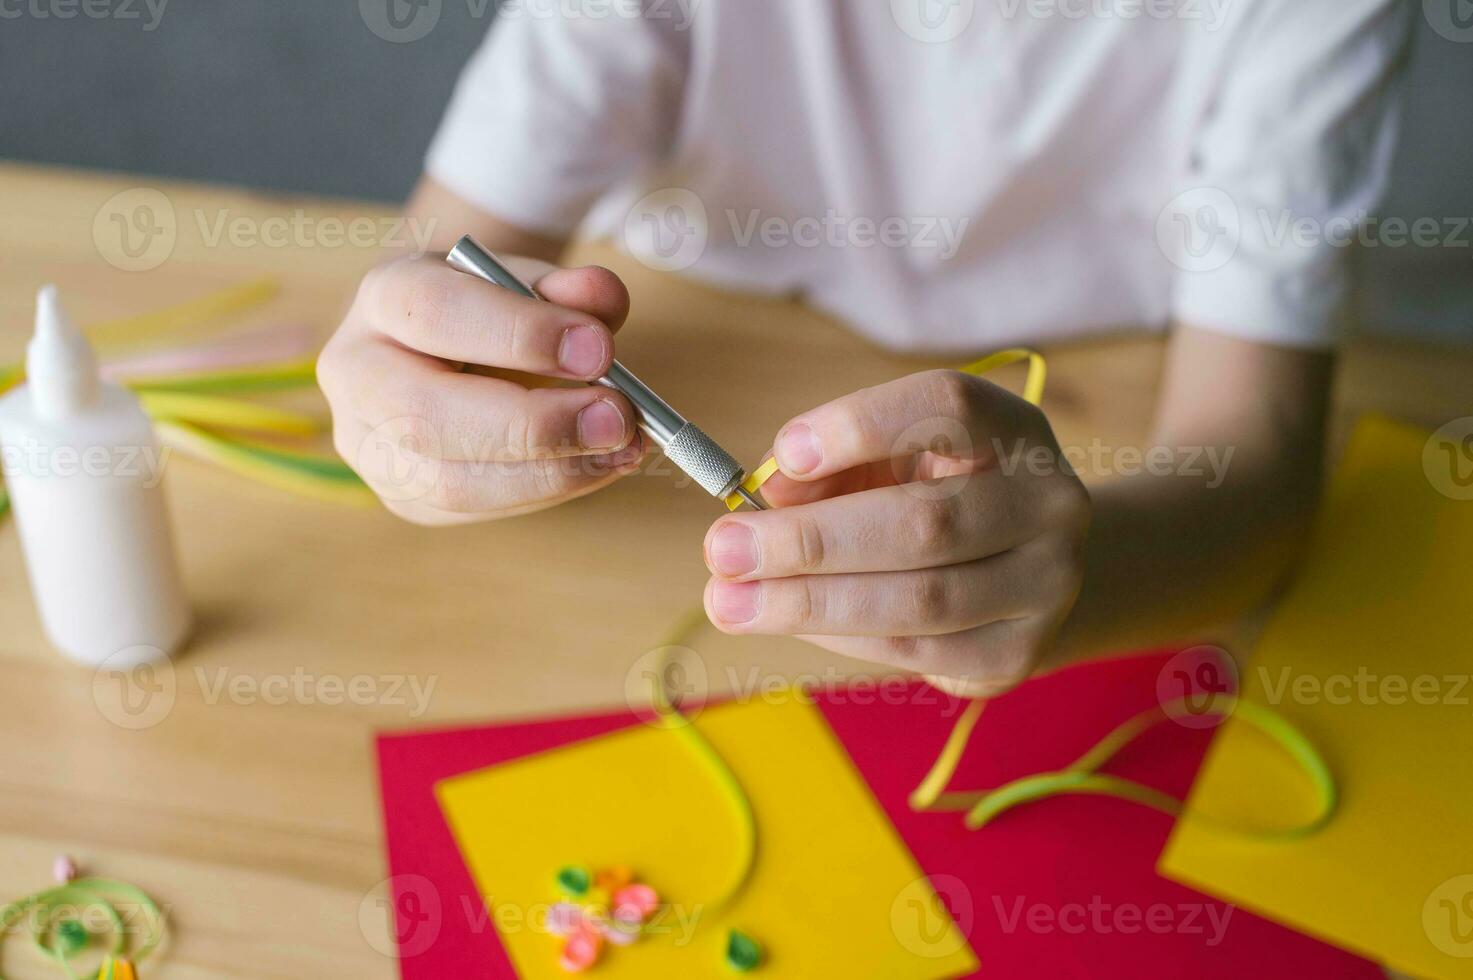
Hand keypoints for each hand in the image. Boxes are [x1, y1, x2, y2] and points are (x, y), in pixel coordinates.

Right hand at [318, 253, 644, 523]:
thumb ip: (568, 289)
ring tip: (622, 448)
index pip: (434, 313)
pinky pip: (476, 508)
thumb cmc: (492, 309)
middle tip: (616, 419)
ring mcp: (370, 446)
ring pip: (448, 483)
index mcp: (384, 297)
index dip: (519, 334)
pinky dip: (548, 490)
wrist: (448, 347)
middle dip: (532, 426)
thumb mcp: (529, 281)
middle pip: (425, 417)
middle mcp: (357, 374)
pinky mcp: (405, 497)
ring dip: (549, 473)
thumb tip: (601, 298)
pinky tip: (598, 466)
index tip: (599, 349)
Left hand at [702, 370, 1089, 695]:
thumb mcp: (890, 459)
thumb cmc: (934, 494)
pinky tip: (787, 620)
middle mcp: (1048, 504)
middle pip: (926, 524)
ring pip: (918, 603)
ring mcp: (1044, 586)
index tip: (783, 456)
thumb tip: (767, 496)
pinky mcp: (1016, 655)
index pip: (949, 408)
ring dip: (809, 604)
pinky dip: (840, 637)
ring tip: (729, 601)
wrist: (1027, 570)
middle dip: (810, 541)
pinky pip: (915, 652)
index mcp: (1014, 430)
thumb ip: (833, 465)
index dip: (862, 426)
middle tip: (722, 548)